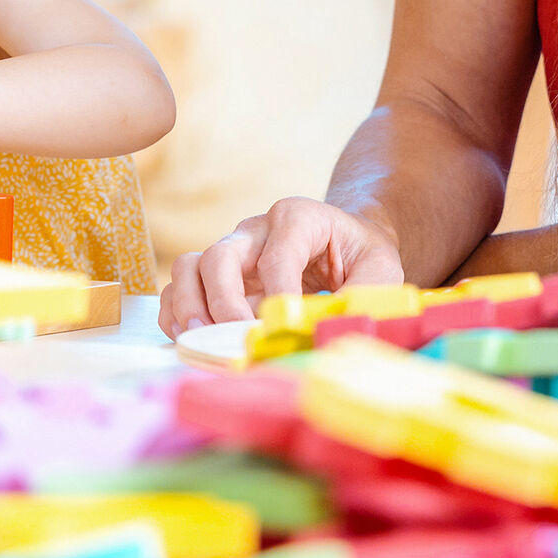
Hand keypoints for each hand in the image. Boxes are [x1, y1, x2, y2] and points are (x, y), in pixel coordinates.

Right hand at [158, 198, 404, 334]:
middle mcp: (255, 230)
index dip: (277, 294)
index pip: (277, 256)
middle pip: (219, 257)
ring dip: (189, 307)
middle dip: (223, 302)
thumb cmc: (361, 255)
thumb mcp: (381, 268)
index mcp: (297, 218)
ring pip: (189, 267)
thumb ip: (364, 296)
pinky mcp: (216, 275)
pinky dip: (176, 313)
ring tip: (202, 339)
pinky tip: (192, 338)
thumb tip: (330, 333)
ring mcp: (231, 251)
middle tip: (236, 337)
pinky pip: (180, 287)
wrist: (345, 241)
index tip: (282, 328)